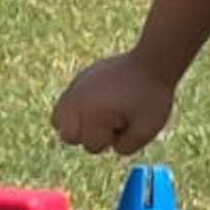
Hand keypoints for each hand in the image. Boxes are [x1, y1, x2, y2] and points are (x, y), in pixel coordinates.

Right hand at [52, 53, 175, 155]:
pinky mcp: (78, 79)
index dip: (111, 140)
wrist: (152, 61)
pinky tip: (98, 103)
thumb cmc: (151, 96)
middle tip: (110, 121)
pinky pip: (64, 102)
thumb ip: (126, 147)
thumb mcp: (147, 130)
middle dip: (88, 135)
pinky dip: (76, 109)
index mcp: (94, 114)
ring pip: (57, 120)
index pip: (92, 146)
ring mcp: (75, 88)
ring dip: (76, 124)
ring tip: (98, 115)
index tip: (126, 123)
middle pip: (68, 136)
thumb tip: (110, 147)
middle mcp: (78, 101)